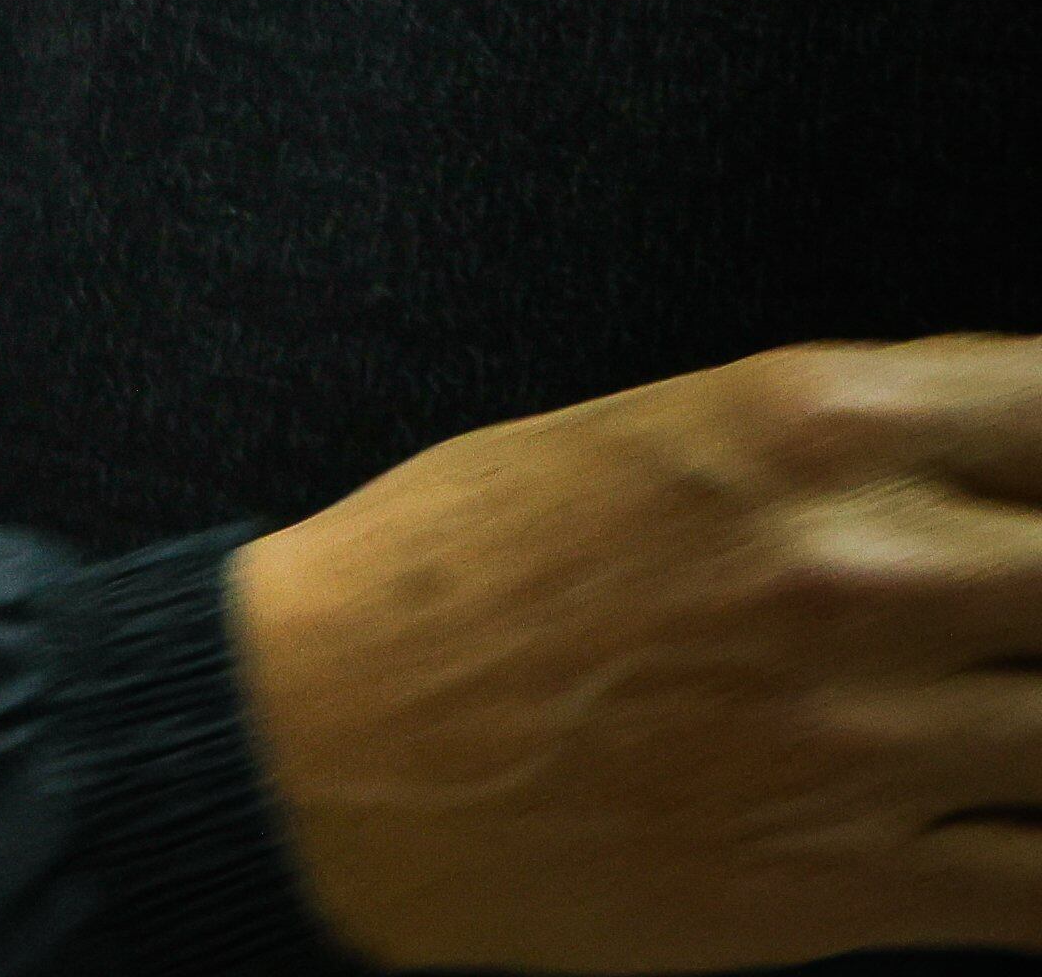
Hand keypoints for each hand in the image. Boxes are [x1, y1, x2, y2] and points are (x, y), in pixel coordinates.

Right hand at [233, 335, 1041, 966]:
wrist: (333, 736)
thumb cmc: (465, 566)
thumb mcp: (649, 433)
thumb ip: (836, 447)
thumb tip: (986, 473)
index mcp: (803, 422)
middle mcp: (857, 566)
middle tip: (1027, 607)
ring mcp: (864, 735)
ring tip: (1024, 701)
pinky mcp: (846, 881)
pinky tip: (1025, 831)